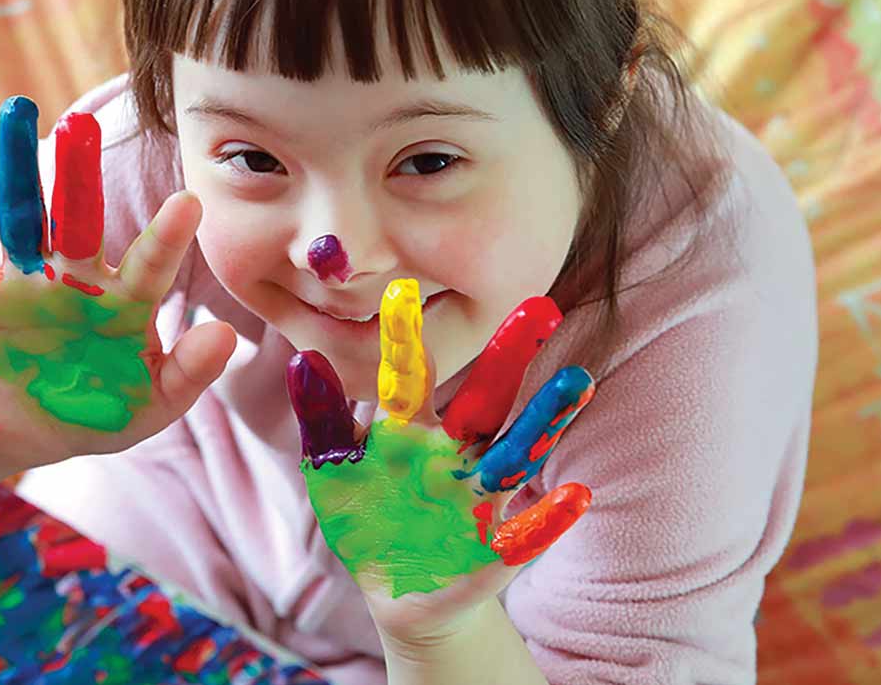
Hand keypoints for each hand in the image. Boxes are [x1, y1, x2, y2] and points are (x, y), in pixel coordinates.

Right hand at [0, 96, 235, 469]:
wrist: (33, 430)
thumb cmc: (104, 410)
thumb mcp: (153, 404)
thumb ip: (190, 372)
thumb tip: (229, 335)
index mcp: (126, 301)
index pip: (151, 263)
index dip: (168, 236)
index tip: (190, 202)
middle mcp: (78, 278)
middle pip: (80, 217)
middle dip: (79, 173)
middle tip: (81, 124)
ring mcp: (28, 282)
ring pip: (23, 215)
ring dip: (18, 167)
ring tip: (18, 112)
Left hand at [286, 281, 594, 644]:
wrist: (397, 592)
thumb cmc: (365, 521)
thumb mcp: (333, 472)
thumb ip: (323, 420)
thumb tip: (304, 358)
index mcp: (411, 430)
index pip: (410, 375)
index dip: (405, 337)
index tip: (402, 288)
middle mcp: (455, 452)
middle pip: (485, 397)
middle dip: (510, 355)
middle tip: (540, 305)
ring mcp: (479, 497)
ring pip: (517, 451)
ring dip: (545, 419)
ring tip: (576, 380)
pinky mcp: (495, 548)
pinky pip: (526, 532)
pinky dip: (548, 517)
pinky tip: (575, 495)